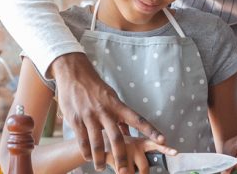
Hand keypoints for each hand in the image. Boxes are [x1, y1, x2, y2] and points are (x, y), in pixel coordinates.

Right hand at [49, 52, 170, 172]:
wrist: (74, 73)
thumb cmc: (95, 88)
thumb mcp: (111, 98)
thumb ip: (119, 116)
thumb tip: (128, 132)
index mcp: (117, 105)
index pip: (138, 119)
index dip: (150, 130)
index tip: (163, 140)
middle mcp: (105, 111)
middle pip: (116, 137)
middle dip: (121, 156)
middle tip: (124, 171)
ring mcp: (89, 115)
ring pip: (97, 142)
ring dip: (100, 158)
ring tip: (101, 168)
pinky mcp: (75, 119)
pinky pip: (82, 139)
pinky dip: (86, 151)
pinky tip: (88, 158)